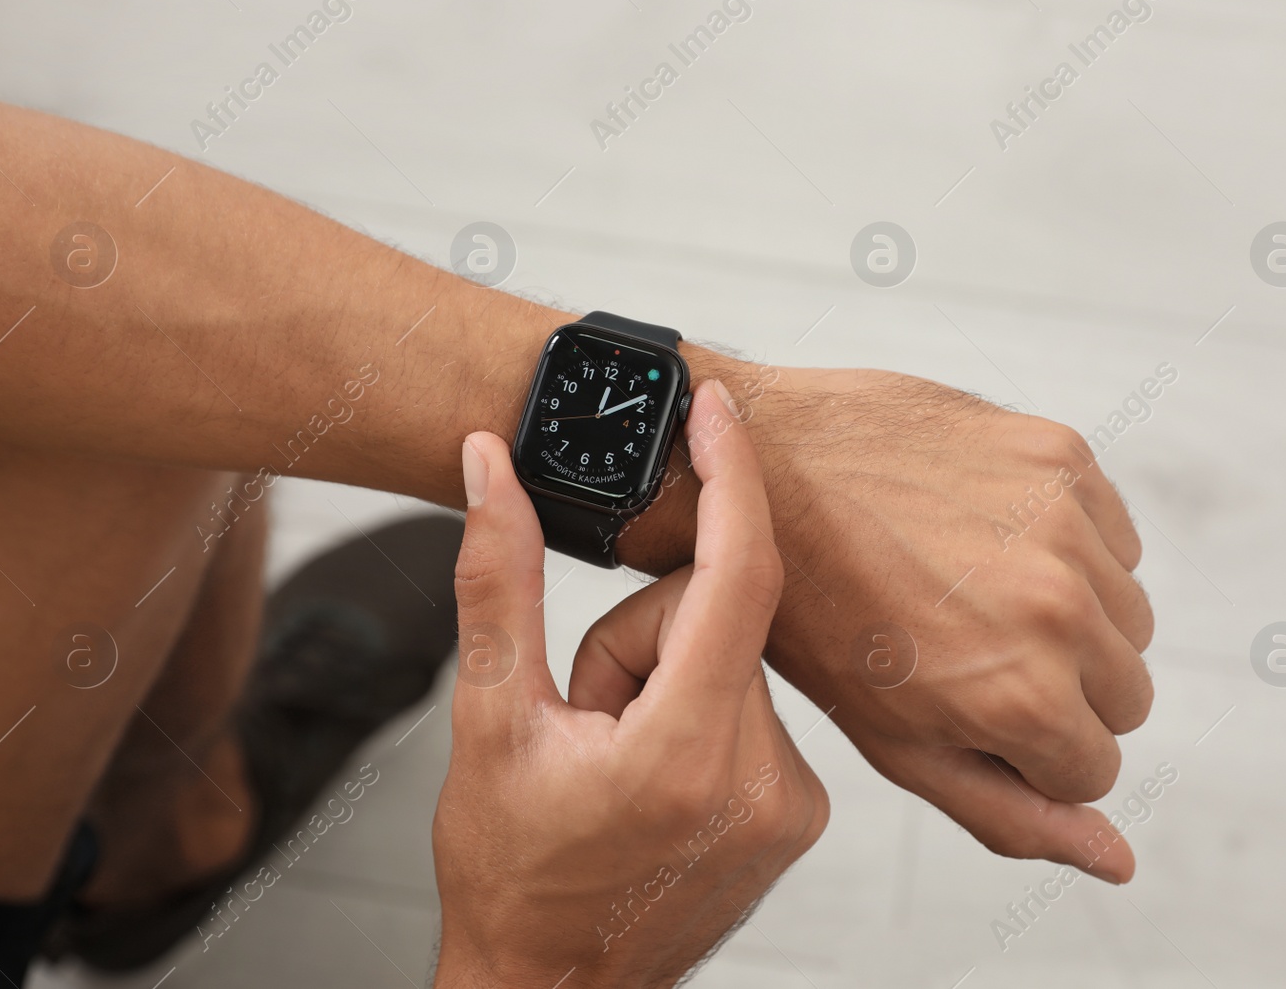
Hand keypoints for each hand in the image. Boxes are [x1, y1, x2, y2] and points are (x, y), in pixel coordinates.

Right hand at [433, 381, 828, 988]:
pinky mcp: (799, 812)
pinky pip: (752, 703)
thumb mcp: (487, 721)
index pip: (738, 576)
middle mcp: (764, 781)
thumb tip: (488, 467)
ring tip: (612, 758)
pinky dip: (697, 711)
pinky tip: (650, 773)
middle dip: (636, 640)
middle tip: (584, 718)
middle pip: (713, 617)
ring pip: (731, 658)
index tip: (713, 410)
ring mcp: (792, 804)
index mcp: (687, 754)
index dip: (729, 478)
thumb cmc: (511, 875)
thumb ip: (496, 581)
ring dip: (664, 680)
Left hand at [626, 363, 1152, 883]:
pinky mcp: (1058, 455)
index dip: (1030, 751)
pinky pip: (1115, 537)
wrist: (762, 478)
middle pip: (1127, 695)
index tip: (971, 711)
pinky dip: (1072, 548)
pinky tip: (987, 540)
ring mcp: (1062, 524)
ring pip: (1129, 616)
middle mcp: (1059, 609)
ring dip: (1073, 618)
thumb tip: (1119, 862)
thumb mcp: (897, 743)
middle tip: (972, 654)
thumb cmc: (815, 619)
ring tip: (975, 596)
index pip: (1095, 767)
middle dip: (1063, 690)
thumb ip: (1011, 813)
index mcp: (1022, 697)